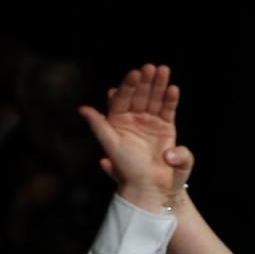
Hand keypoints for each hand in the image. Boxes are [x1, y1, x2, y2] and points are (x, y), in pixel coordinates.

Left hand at [78, 64, 192, 211]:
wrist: (148, 186)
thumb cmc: (126, 168)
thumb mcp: (109, 144)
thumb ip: (98, 126)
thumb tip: (82, 109)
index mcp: (117, 122)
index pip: (122, 99)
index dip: (127, 87)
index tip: (133, 74)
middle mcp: (133, 119)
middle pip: (140, 96)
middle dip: (145, 82)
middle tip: (149, 67)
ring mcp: (150, 122)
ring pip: (155, 99)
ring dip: (159, 85)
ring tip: (163, 70)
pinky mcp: (166, 127)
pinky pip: (168, 110)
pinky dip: (170, 100)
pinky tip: (172, 89)